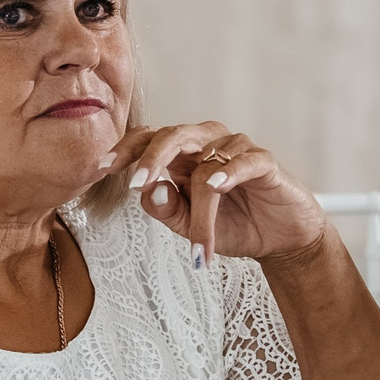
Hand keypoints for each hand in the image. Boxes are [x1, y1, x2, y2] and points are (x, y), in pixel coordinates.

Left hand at [103, 122, 324, 266]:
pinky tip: (216, 186)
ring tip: (199, 244)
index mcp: (181, 157)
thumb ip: (166, 209)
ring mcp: (235, 150)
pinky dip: (229, 171)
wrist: (279, 240)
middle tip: (135, 184)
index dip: (124, 150)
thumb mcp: (188, 227)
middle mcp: (206, 145)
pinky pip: (244, 159)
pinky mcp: (264, 161)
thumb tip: (148, 190)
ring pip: (206, 165)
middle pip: (171, 135)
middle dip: (150, 158)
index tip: (100, 169)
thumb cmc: (232, 226)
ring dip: (201, 211)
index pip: (147, 140)